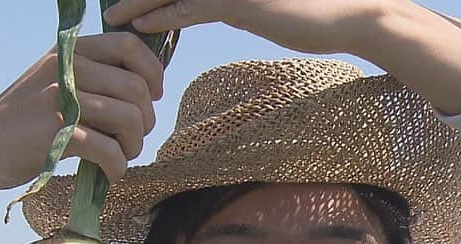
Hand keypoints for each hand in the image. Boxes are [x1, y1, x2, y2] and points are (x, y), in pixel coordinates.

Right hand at [0, 33, 164, 192]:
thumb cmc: (24, 120)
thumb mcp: (54, 81)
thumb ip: (92, 75)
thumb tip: (145, 86)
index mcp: (69, 51)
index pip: (128, 45)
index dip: (152, 72)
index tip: (152, 96)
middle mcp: (66, 69)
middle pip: (136, 88)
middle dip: (146, 120)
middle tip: (133, 139)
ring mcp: (60, 100)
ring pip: (128, 118)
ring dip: (135, 145)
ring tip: (122, 157)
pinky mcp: (57, 134)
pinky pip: (109, 150)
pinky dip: (118, 166)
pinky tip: (110, 173)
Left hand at [103, 0, 378, 55]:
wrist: (351, 15)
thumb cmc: (311, 13)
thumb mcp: (261, 6)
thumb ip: (230, 4)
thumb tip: (207, 10)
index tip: (128, 4)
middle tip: (109, 9)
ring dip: (137, 2)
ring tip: (112, 16)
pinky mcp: (239, 1)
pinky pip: (189, 9)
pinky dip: (161, 17)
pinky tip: (138, 25)